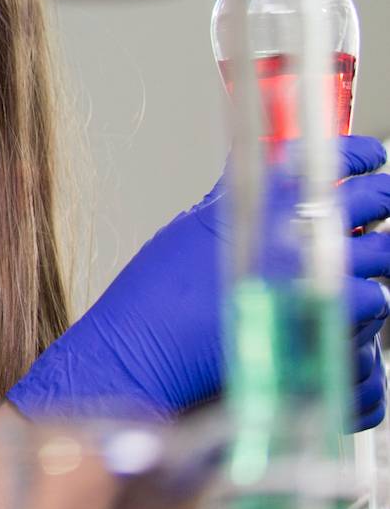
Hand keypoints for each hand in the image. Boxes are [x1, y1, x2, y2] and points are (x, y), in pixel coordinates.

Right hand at [9, 135, 389, 423]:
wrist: (141, 353)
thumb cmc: (155, 298)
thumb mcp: (191, 227)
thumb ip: (235, 195)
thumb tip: (263, 169)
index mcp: (257, 201)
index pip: (329, 160)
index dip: (358, 155)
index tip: (370, 157)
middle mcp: (290, 234)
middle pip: (370, 205)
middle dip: (381, 203)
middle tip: (381, 205)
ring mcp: (312, 282)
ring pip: (378, 263)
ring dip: (371, 267)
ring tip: (354, 274)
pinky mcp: (324, 330)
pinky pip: (370, 314)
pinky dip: (358, 317)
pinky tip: (336, 319)